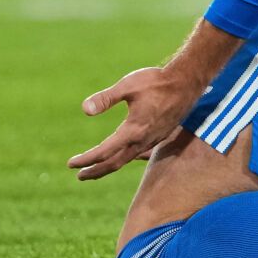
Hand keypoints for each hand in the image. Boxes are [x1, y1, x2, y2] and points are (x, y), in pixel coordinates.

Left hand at [69, 65, 206, 180]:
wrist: (187, 83)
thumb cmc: (156, 82)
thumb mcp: (128, 85)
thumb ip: (106, 98)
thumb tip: (85, 110)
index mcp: (133, 130)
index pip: (104, 152)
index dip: (86, 160)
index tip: (71, 164)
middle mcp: (142, 141)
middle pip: (114, 163)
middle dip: (95, 171)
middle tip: (79, 176)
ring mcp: (152, 140)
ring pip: (126, 160)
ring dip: (108, 167)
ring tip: (94, 170)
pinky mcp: (158, 137)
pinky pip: (137, 155)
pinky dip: (123, 159)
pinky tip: (121, 156)